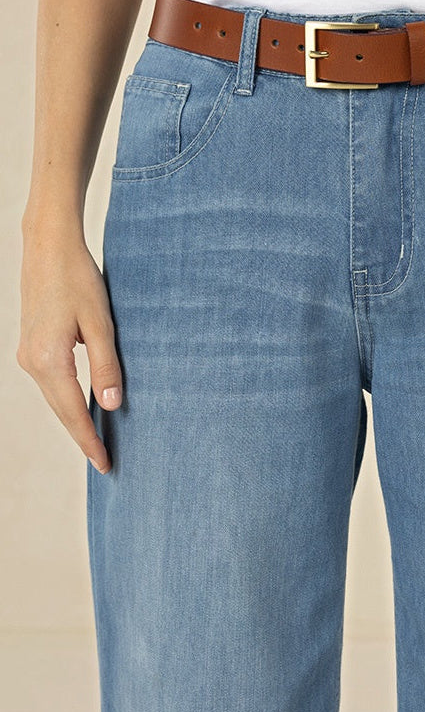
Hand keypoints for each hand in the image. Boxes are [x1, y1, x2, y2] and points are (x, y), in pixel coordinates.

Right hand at [17, 220, 121, 473]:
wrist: (47, 247)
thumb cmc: (78, 279)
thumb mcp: (100, 322)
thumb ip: (105, 365)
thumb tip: (110, 405)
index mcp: (50, 359)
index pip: (73, 412)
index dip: (90, 440)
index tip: (105, 464)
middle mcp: (32, 361)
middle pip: (60, 411)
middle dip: (82, 437)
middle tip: (105, 463)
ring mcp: (27, 354)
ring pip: (53, 398)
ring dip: (73, 420)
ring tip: (96, 441)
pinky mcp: (30, 345)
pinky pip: (50, 383)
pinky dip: (65, 399)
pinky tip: (81, 407)